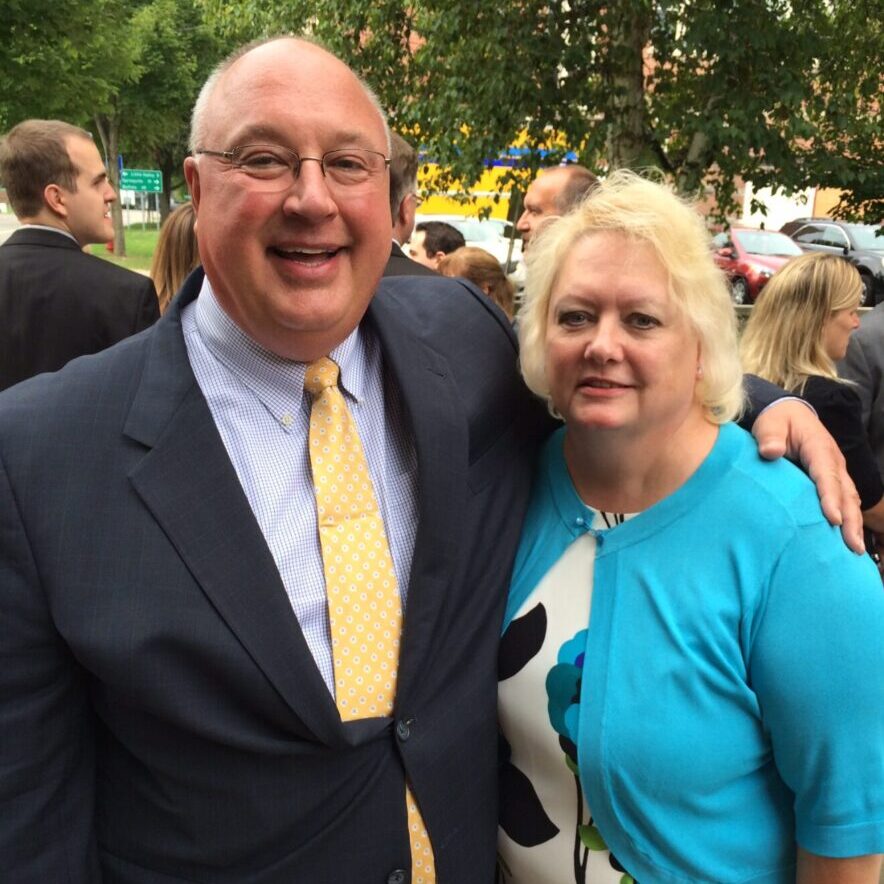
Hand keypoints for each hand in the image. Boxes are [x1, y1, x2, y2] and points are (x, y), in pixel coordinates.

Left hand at [752, 400, 863, 553]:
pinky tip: (848, 540)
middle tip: (852, 546)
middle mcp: (834, 462)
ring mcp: (837, 472)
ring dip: (854, 524)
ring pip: (850, 500)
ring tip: (855, 550)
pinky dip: (850, 520)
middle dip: (850, 520)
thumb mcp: (770, 424)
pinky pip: (845, 501)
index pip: (826, 475)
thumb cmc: (778, 421)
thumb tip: (770, 452)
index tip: (832, 519)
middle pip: (845, 493)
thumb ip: (770, 437)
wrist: (789, 414)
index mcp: (819, 448)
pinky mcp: (834, 480)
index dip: (830, 497)